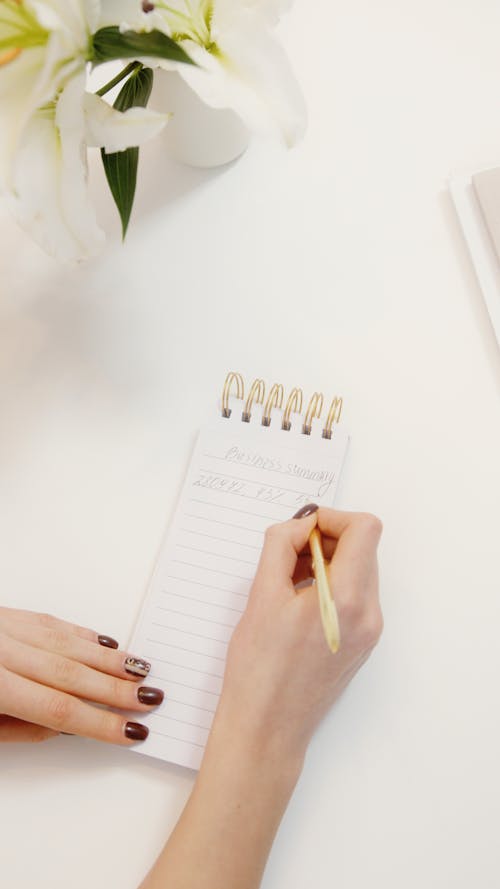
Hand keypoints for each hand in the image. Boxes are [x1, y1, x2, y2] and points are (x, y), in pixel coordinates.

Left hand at [0, 607, 162, 743]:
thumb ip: (21, 729)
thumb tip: (67, 726)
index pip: (58, 709)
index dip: (100, 722)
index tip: (131, 731)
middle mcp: (1, 652)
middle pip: (71, 673)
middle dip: (116, 689)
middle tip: (149, 698)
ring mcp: (5, 627)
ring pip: (68, 643)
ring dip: (108, 658)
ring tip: (140, 670)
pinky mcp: (6, 613)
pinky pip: (52, 622)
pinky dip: (83, 635)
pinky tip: (105, 644)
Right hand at [139, 507, 382, 888]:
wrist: (267, 728)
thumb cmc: (258, 667)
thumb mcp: (261, 595)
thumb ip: (282, 546)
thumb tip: (301, 525)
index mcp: (347, 598)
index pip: (365, 529)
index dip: (333, 519)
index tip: (302, 531)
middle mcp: (369, 613)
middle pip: (364, 547)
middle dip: (327, 540)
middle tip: (287, 556)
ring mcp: (370, 630)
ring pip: (360, 569)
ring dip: (328, 561)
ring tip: (288, 580)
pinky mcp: (363, 643)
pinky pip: (355, 595)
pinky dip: (331, 584)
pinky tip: (298, 603)